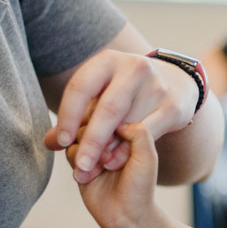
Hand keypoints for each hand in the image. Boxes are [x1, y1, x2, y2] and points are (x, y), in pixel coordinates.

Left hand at [44, 50, 197, 181]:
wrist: (175, 83)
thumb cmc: (125, 92)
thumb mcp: (100, 94)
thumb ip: (77, 117)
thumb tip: (51, 143)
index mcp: (108, 61)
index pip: (81, 87)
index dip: (69, 116)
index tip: (62, 142)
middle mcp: (134, 69)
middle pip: (108, 108)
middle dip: (92, 139)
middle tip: (81, 164)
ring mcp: (157, 87)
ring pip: (129, 123)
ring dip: (111, 149)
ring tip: (97, 166)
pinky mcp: (173, 106)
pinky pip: (148, 133)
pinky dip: (130, 149)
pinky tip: (117, 161)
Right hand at [72, 121, 160, 227]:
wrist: (124, 215)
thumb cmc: (140, 186)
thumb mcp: (147, 157)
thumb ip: (138, 132)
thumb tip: (116, 119)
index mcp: (132, 131)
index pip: (113, 110)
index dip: (110, 125)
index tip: (120, 145)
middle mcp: (112, 137)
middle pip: (91, 120)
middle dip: (96, 140)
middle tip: (108, 162)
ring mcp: (95, 148)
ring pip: (78, 134)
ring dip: (87, 152)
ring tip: (101, 170)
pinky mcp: (80, 161)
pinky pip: (70, 151)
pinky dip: (78, 163)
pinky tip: (89, 177)